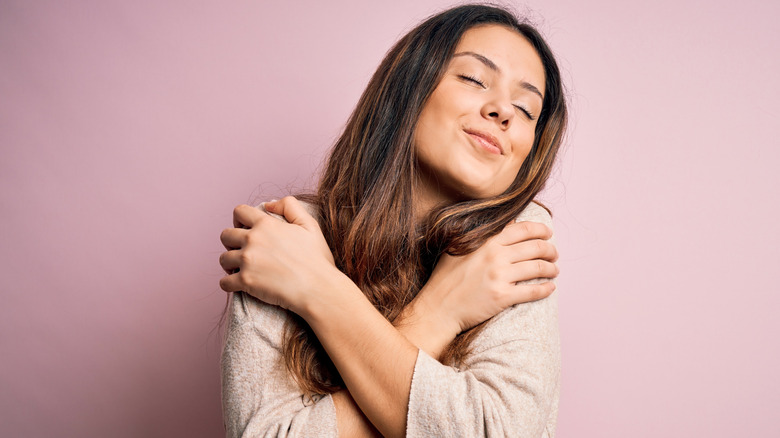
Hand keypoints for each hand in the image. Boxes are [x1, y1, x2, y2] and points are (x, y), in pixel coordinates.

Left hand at [218, 197, 340, 313]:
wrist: (317, 288)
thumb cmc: (316, 259)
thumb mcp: (309, 225)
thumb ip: (290, 206)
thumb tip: (268, 205)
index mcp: (266, 224)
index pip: (239, 212)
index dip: (239, 219)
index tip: (244, 229)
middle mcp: (253, 240)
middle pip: (225, 235)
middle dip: (231, 242)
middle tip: (241, 251)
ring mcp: (247, 261)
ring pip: (223, 259)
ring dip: (229, 264)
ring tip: (240, 269)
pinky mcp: (245, 282)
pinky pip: (223, 282)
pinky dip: (228, 284)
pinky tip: (238, 285)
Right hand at [415, 220, 558, 333]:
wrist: (438, 308)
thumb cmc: (445, 278)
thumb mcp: (458, 248)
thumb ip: (481, 235)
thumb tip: (507, 223)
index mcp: (486, 242)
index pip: (522, 229)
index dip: (540, 230)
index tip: (548, 233)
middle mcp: (495, 256)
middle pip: (535, 248)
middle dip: (550, 250)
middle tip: (554, 254)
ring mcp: (500, 277)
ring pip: (537, 268)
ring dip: (551, 269)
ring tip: (554, 270)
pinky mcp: (503, 297)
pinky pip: (533, 291)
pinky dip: (546, 289)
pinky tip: (550, 288)